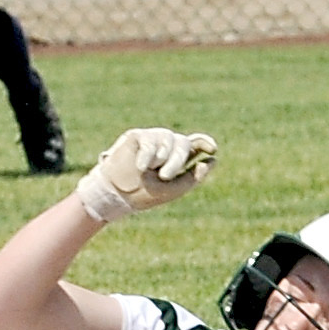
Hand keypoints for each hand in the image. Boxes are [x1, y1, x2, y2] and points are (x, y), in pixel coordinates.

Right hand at [75, 128, 216, 221]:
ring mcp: (152, 139)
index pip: (196, 144)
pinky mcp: (137, 135)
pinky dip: (147, 156)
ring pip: (169, 138)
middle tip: (165, 176)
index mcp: (176, 157)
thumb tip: (213, 160)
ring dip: (162, 158)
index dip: (205, 143)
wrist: (115, 193)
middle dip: (177, 160)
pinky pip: (150, 141)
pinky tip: (140, 167)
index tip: (213, 150)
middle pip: (183, 143)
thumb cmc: (144, 194)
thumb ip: (194, 176)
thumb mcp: (173, 188)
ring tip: (147, 171)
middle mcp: (166, 145)